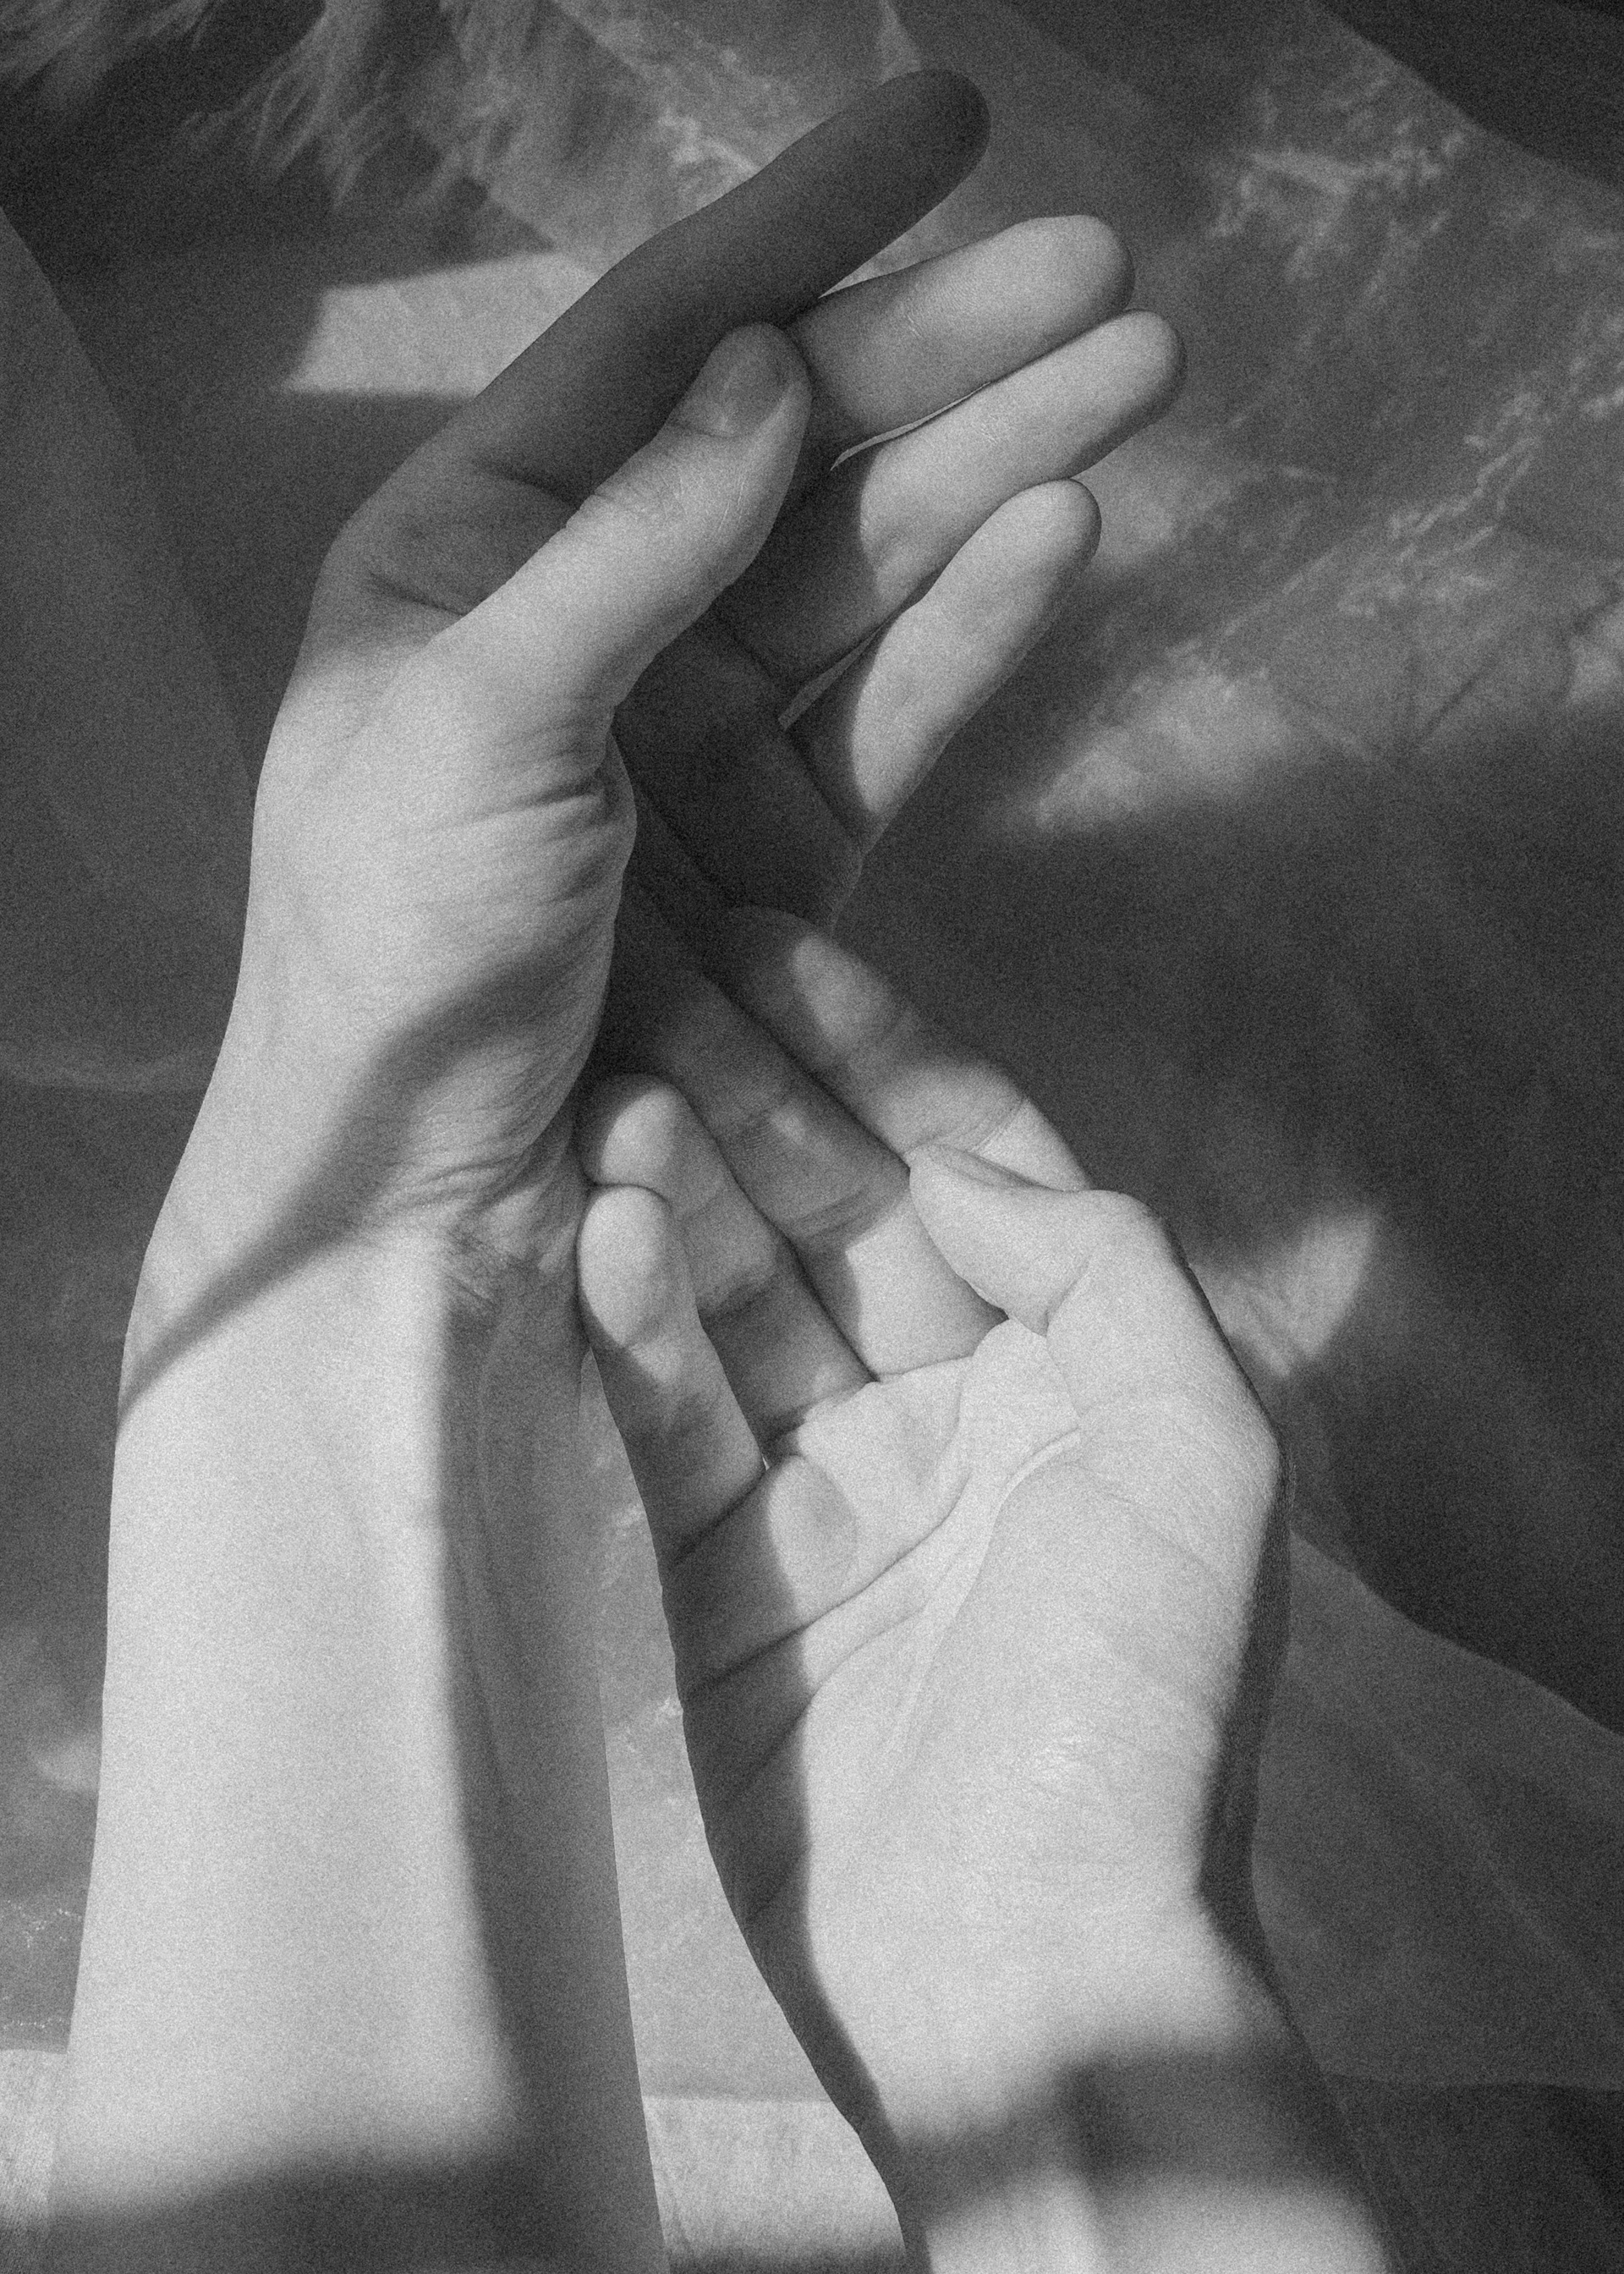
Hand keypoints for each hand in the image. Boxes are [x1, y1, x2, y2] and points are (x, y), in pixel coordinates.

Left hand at [211, 71, 1179, 1277]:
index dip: (805, 226)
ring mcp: (693, 728)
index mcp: (474, 547)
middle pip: (793, 444)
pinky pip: (888, 710)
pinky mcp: (778, 840)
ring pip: (864, 566)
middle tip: (1109, 272)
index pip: (658, 345)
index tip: (951, 124)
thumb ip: (627, 550)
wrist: (422, 1199)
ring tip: (1132, 374)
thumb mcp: (480, 724)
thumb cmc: (395, 953)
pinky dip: (970, 632)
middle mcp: (592, 613)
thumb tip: (763, 373)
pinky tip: (1057, 535)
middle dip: (947, 353)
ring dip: (992, 467)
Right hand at [577, 912, 1283, 2170]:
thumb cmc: (1142, 1700)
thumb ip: (1105, 1261)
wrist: (1032, 1957)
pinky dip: (636, 1324)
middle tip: (640, 975)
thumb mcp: (1200, 1446)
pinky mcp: (725, 1569)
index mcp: (1072, 1357)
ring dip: (677, 1189)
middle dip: (747, 1088)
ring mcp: (829, 1480)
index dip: (870, 1044)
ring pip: (735, 1292)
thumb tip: (956, 1154)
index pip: (958, 1153)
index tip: (769, 941)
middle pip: (829, 1202)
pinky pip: (671, 1416)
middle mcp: (948, 1397)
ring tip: (614, 1094)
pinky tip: (603, 1229)